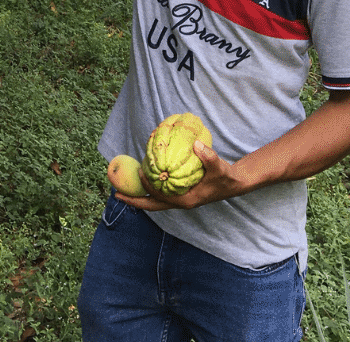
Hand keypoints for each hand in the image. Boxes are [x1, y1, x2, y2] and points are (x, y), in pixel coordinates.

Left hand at [115, 141, 246, 210]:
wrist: (233, 183)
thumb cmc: (225, 176)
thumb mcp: (219, 167)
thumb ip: (209, 157)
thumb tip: (196, 145)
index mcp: (186, 201)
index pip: (161, 197)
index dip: (148, 187)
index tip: (138, 173)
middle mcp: (179, 202)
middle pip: (152, 205)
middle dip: (134, 201)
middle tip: (116, 194)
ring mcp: (179, 199)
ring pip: (154, 200)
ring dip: (139, 194)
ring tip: (123, 187)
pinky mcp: (180, 194)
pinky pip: (160, 192)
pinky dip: (150, 187)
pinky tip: (142, 176)